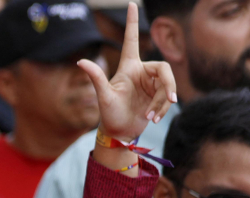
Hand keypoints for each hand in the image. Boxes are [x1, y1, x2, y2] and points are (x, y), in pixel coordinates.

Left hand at [78, 3, 176, 141]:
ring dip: (163, 102)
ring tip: (151, 117)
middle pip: (164, 69)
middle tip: (169, 100)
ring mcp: (151, 83)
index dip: (132, 22)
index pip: (131, 40)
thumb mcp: (104, 96)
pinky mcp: (158, 94)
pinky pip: (169, 96)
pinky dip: (163, 108)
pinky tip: (154, 119)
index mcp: (128, 67)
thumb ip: (96, 77)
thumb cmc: (109, 115)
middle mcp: (141, 71)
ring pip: (168, 85)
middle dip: (167, 86)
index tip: (131, 3)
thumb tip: (80, 61)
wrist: (119, 133)